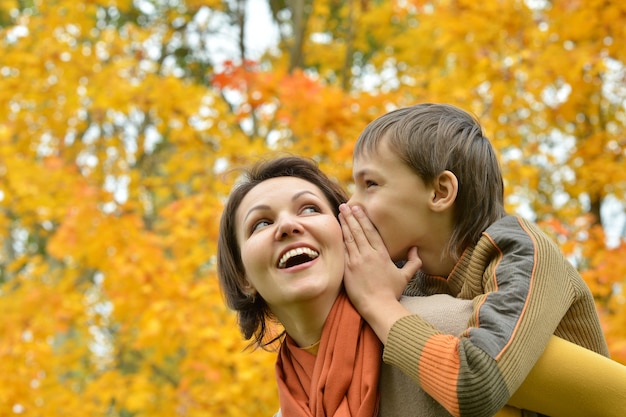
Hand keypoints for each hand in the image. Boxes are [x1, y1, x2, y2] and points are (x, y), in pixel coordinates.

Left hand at [339, 204, 420, 342]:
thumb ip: (413, 262)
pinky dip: (339, 239)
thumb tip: (416, 251)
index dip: (363, 218)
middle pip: (358, 231)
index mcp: (381, 254)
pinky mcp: (347, 269)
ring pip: (349, 238)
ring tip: (340, 213)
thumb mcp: (405, 276)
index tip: (358, 208)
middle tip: (345, 205)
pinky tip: (336, 231)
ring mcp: (356, 261)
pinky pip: (342, 251)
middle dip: (351, 216)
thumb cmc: (391, 292)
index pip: (371, 231)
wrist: (378, 306)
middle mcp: (368, 254)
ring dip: (344, 224)